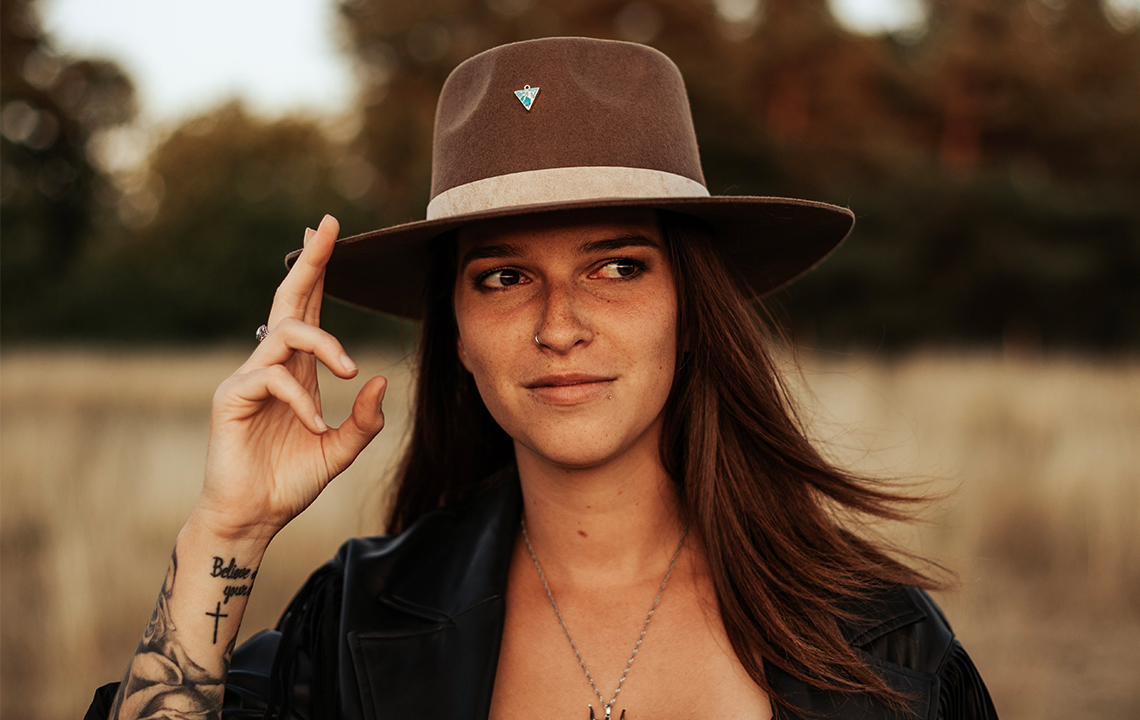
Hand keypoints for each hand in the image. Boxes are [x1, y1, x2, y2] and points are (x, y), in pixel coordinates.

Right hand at [195, 215, 387, 542]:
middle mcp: (273, 365)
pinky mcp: (231, 397)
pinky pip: (271, 378)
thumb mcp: (341, 450)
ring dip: (325, 344)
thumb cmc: (291, 482)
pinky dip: (301, 400)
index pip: (309, 310)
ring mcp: (248, 378)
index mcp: (299, 371)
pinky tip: (315, 425)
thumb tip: (379, 379)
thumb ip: (364, 421)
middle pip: (288, 299)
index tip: (330, 232)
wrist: (254, 517)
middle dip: (309, 262)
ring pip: (286, 332)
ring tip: (347, 372)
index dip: (318, 272)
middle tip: (327, 226)